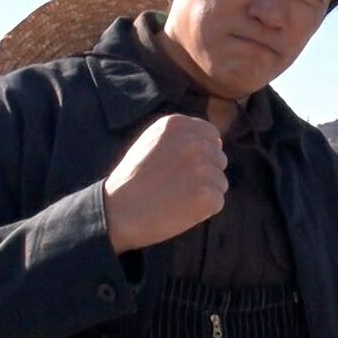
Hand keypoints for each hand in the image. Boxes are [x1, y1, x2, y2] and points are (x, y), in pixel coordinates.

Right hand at [102, 114, 228, 253]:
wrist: (117, 211)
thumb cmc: (133, 179)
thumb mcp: (151, 141)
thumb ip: (181, 136)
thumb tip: (216, 142)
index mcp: (178, 125)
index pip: (211, 135)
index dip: (203, 153)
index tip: (184, 167)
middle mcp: (193, 142)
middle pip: (219, 158)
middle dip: (205, 173)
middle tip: (177, 186)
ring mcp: (202, 169)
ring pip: (220, 181)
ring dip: (204, 192)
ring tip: (176, 197)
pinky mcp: (207, 195)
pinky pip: (217, 201)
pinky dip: (203, 210)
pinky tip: (180, 209)